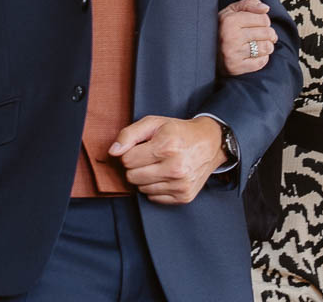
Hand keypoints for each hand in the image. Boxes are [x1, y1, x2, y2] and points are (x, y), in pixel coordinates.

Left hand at [109, 115, 224, 204]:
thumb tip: (113, 152)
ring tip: (157, 165)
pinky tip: (165, 175)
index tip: (140, 148)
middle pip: (132, 177)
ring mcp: (181, 184)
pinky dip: (155, 188)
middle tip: (148, 157)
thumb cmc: (178, 132)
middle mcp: (175, 168)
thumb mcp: (153, 123)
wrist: (210, 143)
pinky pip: (154, 198)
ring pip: (141, 189)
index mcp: (166, 146)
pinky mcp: (184, 197)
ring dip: (145, 178)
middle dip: (135, 166)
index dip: (130, 153)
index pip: (127, 160)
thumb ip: (129, 134)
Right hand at [218, 0, 278, 75]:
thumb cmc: (222, 28)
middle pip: (267, 33)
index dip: (264, 21)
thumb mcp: (232, 11)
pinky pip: (261, 62)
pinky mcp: (235, 67)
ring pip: (266, 48)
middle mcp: (230, 37)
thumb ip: (249, 4)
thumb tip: (265, 8)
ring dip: (267, 46)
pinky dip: (262, 58)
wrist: (206, 50)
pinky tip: (254, 54)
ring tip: (259, 44)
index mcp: (229, 20)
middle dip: (268, 34)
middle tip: (261, 35)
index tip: (257, 24)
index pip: (264, 19)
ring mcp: (233, 53)